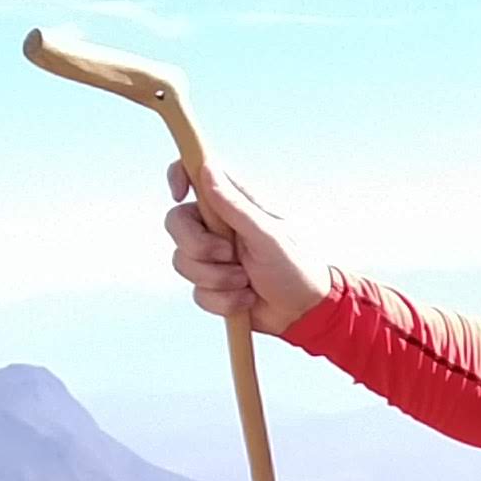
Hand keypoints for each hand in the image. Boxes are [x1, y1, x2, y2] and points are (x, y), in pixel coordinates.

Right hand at [162, 159, 330, 334]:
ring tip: (247, 282)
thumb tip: (207, 169)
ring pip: (182, 261)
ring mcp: (212, 256)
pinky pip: (197, 293)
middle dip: (198, 246)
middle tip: (229, 255)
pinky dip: (223, 300)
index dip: (179, 176)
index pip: (194, 174)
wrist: (304, 311)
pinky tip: (247, 299)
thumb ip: (235, 206)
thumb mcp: (268, 235)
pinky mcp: (211, 285)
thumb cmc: (295, 266)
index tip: (180, 196)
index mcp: (234, 202)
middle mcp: (218, 225)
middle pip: (176, 222)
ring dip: (217, 278)